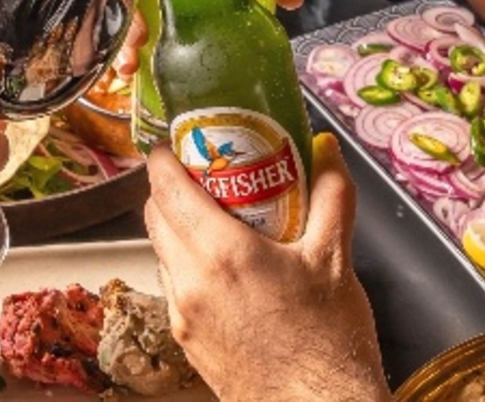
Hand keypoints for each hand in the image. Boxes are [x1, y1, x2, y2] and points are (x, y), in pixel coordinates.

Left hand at [144, 133, 391, 401]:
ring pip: (159, 248)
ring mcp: (182, 311)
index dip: (163, 158)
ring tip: (211, 217)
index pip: (166, 187)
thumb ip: (331, 196)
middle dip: (167, 187)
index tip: (173, 144)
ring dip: (174, 225)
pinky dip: (183, 261)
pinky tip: (218, 265)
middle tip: (197, 174)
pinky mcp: (183, 335)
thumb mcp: (335, 260)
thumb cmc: (327, 345)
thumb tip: (326, 152)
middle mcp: (190, 280)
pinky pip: (171, 282)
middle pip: (154, 214)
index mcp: (222, 253)